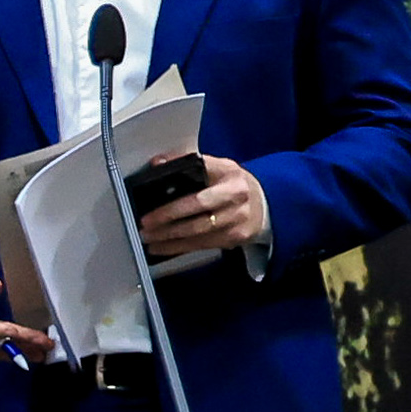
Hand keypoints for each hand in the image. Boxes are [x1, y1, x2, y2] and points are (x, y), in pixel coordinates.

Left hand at [139, 154, 266, 257]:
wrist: (264, 205)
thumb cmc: (232, 186)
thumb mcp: (217, 169)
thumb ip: (190, 164)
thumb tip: (158, 164)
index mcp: (229, 172)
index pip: (201, 170)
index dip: (177, 176)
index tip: (154, 184)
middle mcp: (236, 194)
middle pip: (198, 205)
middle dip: (168, 215)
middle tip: (146, 222)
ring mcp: (238, 218)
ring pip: (199, 229)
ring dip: (169, 236)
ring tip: (148, 236)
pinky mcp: (236, 237)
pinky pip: (203, 244)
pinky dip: (179, 247)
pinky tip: (161, 247)